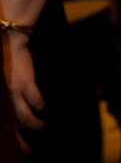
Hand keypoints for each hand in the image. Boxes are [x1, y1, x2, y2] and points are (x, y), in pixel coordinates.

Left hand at [3, 34, 43, 150]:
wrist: (10, 42)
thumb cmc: (6, 63)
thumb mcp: (4, 85)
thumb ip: (9, 97)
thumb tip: (15, 112)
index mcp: (2, 101)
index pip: (6, 125)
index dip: (13, 139)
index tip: (21, 149)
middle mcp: (6, 100)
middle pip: (14, 127)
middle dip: (22, 141)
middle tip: (28, 152)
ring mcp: (15, 92)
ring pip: (26, 117)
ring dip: (35, 124)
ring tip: (41, 127)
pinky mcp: (26, 83)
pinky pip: (36, 101)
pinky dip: (41, 106)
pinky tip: (44, 107)